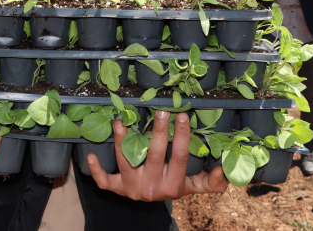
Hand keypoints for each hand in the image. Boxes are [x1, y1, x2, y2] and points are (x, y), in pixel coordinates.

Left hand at [88, 110, 228, 200]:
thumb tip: (223, 170)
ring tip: (120, 123)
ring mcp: (132, 188)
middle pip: (155, 155)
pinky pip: (105, 182)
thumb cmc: (174, 185)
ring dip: (121, 143)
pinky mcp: (117, 189)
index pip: (180, 157)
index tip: (183, 115)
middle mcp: (152, 187)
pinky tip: (89, 155)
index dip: (182, 136)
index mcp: (172, 185)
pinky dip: (96, 171)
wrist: (153, 203)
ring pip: (126, 163)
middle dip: (159, 132)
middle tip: (161, 110)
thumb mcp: (194, 186)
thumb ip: (211, 182)